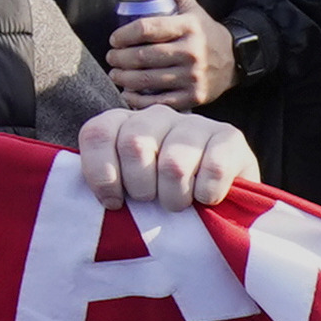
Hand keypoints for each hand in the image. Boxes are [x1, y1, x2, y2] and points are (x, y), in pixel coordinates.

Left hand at [76, 104, 255, 208]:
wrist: (219, 203)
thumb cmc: (161, 199)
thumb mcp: (127, 192)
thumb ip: (106, 187)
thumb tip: (91, 204)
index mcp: (123, 124)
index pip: (97, 134)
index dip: (102, 174)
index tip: (114, 203)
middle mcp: (156, 116)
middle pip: (134, 145)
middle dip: (141, 188)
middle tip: (152, 201)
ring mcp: (195, 123)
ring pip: (173, 164)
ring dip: (174, 198)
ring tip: (179, 205)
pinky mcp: (230, 137)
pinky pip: (212, 170)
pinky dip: (206, 195)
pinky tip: (206, 198)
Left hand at [106, 0, 234, 107]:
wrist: (234, 61)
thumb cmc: (203, 32)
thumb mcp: (192, 5)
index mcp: (189, 26)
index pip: (147, 28)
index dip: (124, 34)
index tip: (114, 40)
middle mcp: (192, 52)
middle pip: (144, 56)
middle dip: (120, 58)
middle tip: (111, 58)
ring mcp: (193, 76)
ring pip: (148, 80)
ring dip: (124, 78)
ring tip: (116, 74)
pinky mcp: (194, 97)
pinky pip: (159, 101)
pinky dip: (138, 100)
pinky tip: (127, 94)